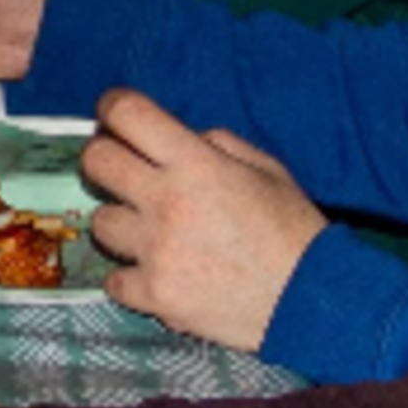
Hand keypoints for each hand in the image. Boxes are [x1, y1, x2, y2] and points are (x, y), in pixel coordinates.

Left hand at [79, 92, 327, 351]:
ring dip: (121, 223)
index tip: (113, 112)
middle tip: (121, 171)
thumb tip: (177, 139)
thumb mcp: (265, 169)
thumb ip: (217, 145)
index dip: (114, 106)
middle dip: (103, 159)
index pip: (128, 115)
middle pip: (96, 162)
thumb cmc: (293, 230)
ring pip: (100, 222)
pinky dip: (130, 277)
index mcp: (196, 163)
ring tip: (150, 234)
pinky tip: (157, 274)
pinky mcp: (155, 294)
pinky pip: (113, 279)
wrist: (311, 301)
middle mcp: (167, 202)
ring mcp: (156, 251)